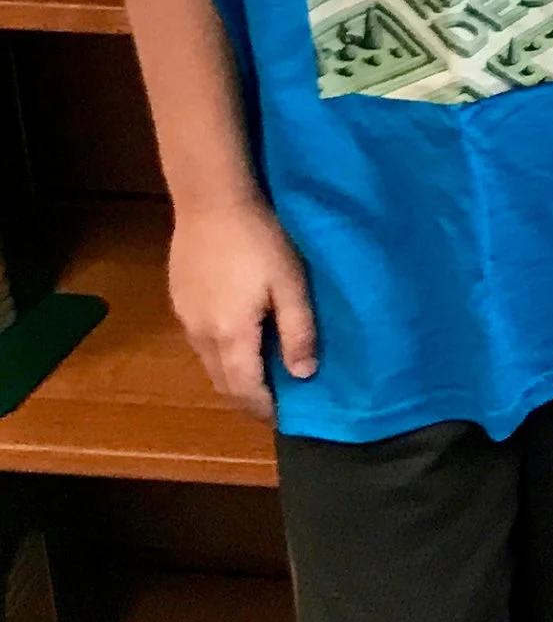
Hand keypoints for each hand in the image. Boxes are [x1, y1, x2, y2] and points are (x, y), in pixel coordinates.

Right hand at [167, 199, 316, 419]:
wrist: (212, 203)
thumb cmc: (260, 240)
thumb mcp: (291, 283)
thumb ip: (298, 330)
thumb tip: (304, 375)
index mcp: (231, 336)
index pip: (245, 389)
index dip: (263, 407)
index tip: (282, 418)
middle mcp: (202, 336)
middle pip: (223, 382)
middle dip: (247, 397)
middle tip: (273, 400)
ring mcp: (185, 319)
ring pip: (209, 362)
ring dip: (233, 374)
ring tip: (259, 373)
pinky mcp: (180, 301)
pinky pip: (200, 341)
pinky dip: (221, 352)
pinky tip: (238, 338)